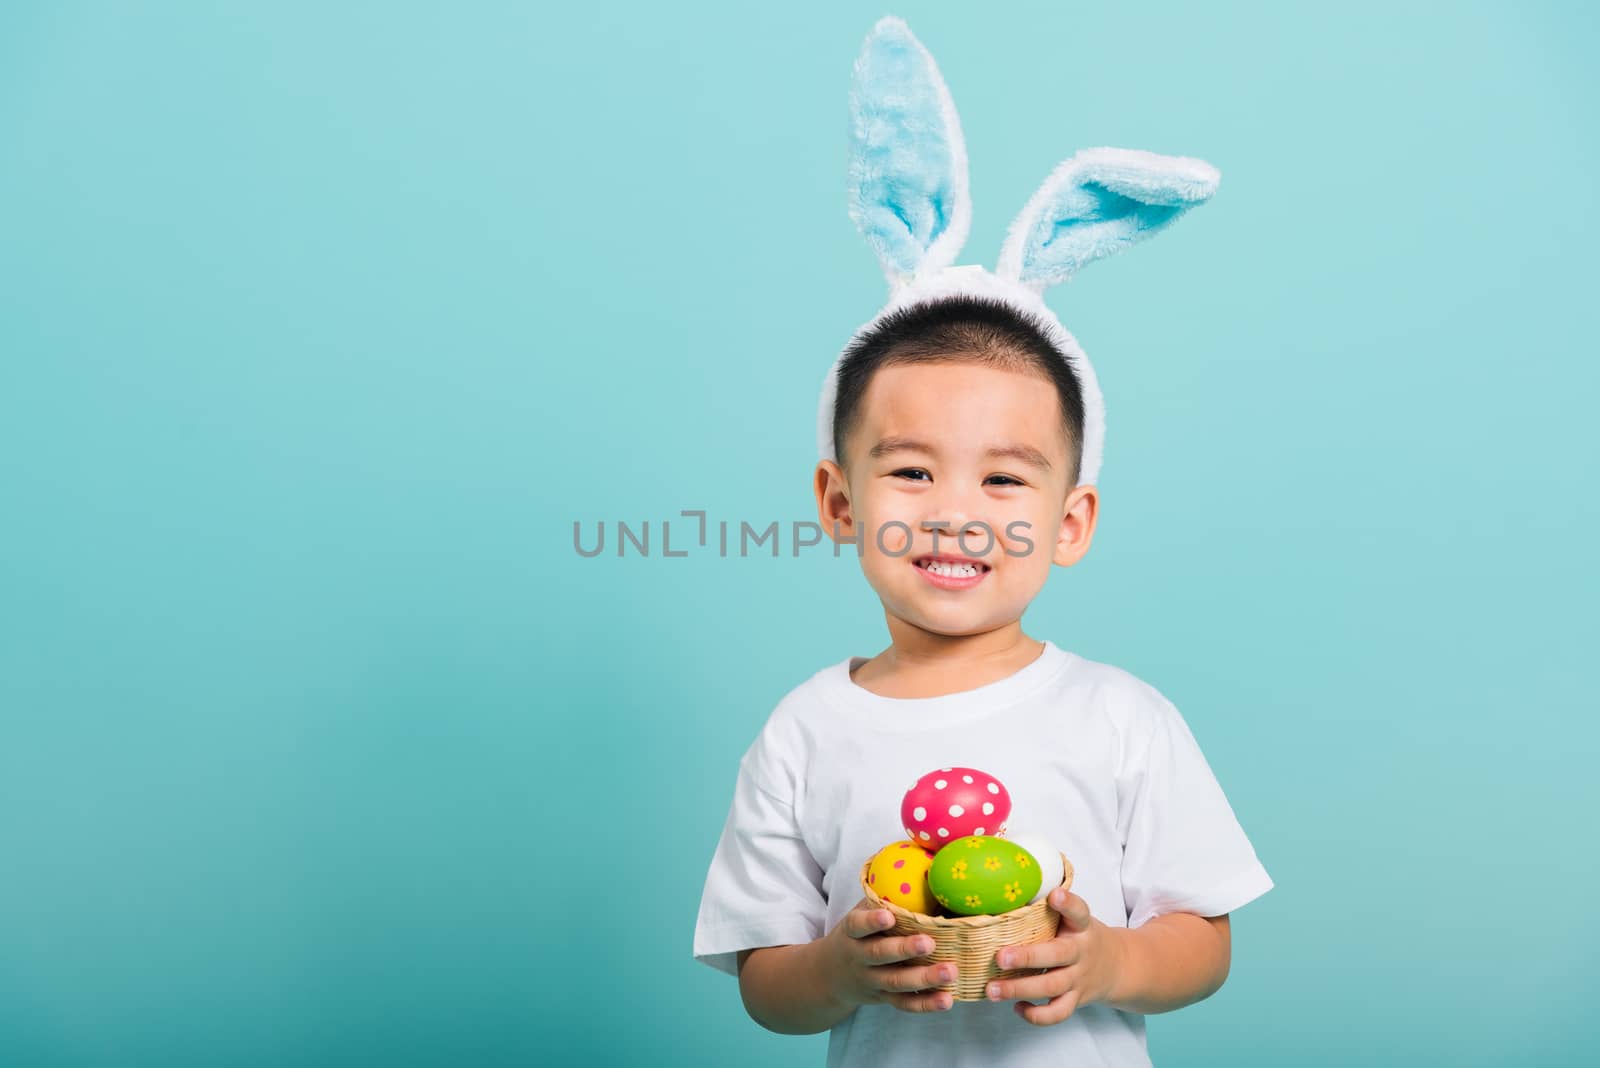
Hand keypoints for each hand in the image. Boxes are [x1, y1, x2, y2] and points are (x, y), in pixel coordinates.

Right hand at [819, 897, 959, 1013]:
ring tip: (950, 971)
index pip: (857, 925)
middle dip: (904, 950)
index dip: (871, 921)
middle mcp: (858, 958)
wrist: (829, 975)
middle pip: (879, 955)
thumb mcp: (859, 912)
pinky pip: (904, 1004)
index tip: (888, 916)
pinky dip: (925, 1004)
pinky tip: (947, 1000)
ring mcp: (871, 981)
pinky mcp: (883, 999)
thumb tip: (921, 863)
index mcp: (851, 933)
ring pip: (896, 983)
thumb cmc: (857, 934)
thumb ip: (883, 896)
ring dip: (924, 978)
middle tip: (929, 943)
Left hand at [986, 888, 1125, 1025]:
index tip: (1054, 895)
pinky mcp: (1075, 1000)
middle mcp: (1081, 952)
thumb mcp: (1074, 918)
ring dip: (1019, 989)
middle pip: (1058, 955)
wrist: (1118, 966)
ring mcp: (1079, 978)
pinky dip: (1036, 1015)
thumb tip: (1005, 898)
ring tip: (992, 989)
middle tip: (1000, 957)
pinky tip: (1016, 1007)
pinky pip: (1057, 1013)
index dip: (1068, 903)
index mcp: (1082, 926)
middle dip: (1028, 957)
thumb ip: (1049, 911)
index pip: (1079, 911)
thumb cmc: (1081, 936)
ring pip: (1052, 987)